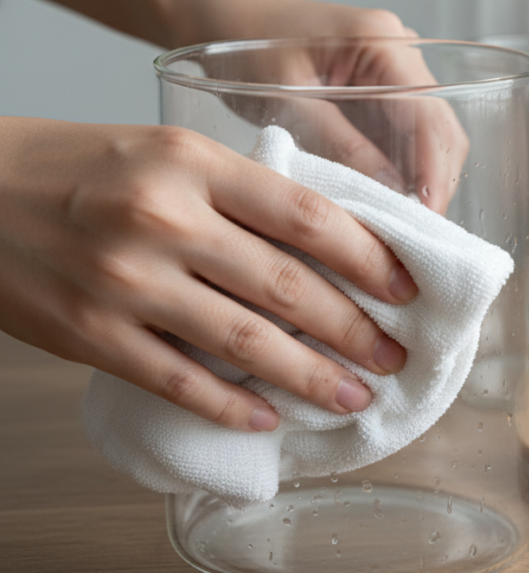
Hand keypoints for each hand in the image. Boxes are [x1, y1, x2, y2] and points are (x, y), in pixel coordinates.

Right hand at [0, 117, 418, 430]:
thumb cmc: (79, 169)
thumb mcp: (166, 153)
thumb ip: (240, 193)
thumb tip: (326, 247)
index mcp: (194, 164)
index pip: (308, 215)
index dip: (370, 258)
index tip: (406, 288)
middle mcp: (166, 218)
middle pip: (289, 286)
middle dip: (355, 330)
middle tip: (394, 355)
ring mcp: (127, 281)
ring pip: (246, 342)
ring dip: (311, 378)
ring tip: (352, 397)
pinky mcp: (92, 335)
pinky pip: (181, 381)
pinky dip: (232, 406)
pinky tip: (268, 419)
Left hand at [182, 0, 469, 212]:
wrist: (218, 17)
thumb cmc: (239, 43)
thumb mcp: (286, 100)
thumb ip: (340, 145)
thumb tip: (388, 193)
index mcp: (380, 40)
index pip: (430, 115)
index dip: (433, 172)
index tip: (425, 218)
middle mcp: (399, 49)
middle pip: (442, 126)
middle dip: (435, 181)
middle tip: (416, 234)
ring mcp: (395, 69)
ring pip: (430, 135)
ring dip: (421, 178)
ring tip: (402, 224)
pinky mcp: (381, 88)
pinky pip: (406, 135)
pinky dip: (402, 169)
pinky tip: (387, 200)